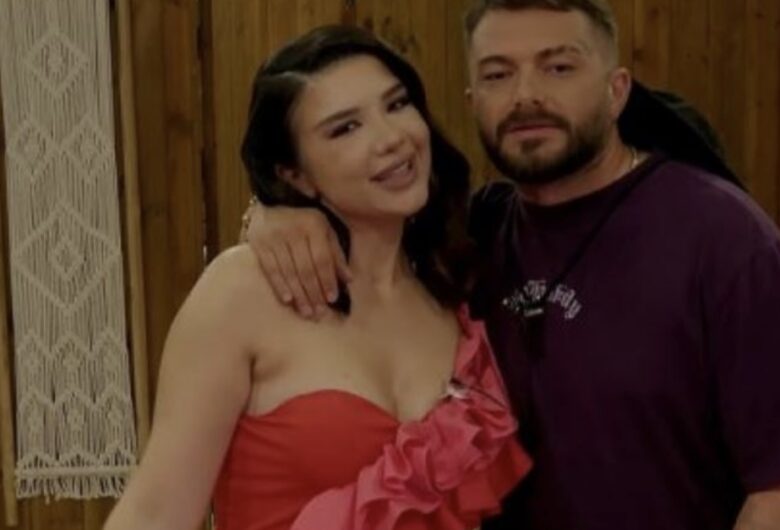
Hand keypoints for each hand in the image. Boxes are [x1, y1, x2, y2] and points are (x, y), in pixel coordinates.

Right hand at [243, 200, 351, 317]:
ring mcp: (274, 237)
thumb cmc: (305, 217)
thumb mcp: (326, 228)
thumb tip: (348, 279)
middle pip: (305, 268)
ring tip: (306, 312)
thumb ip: (336, 252)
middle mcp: (294, 230)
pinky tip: (288, 300)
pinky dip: (280, 286)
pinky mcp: (259, 242)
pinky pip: (270, 269)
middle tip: (319, 313)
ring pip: (289, 271)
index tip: (332, 299)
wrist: (273, 198)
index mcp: (314, 225)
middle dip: (314, 293)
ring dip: (299, 295)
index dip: (328, 280)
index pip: (322, 259)